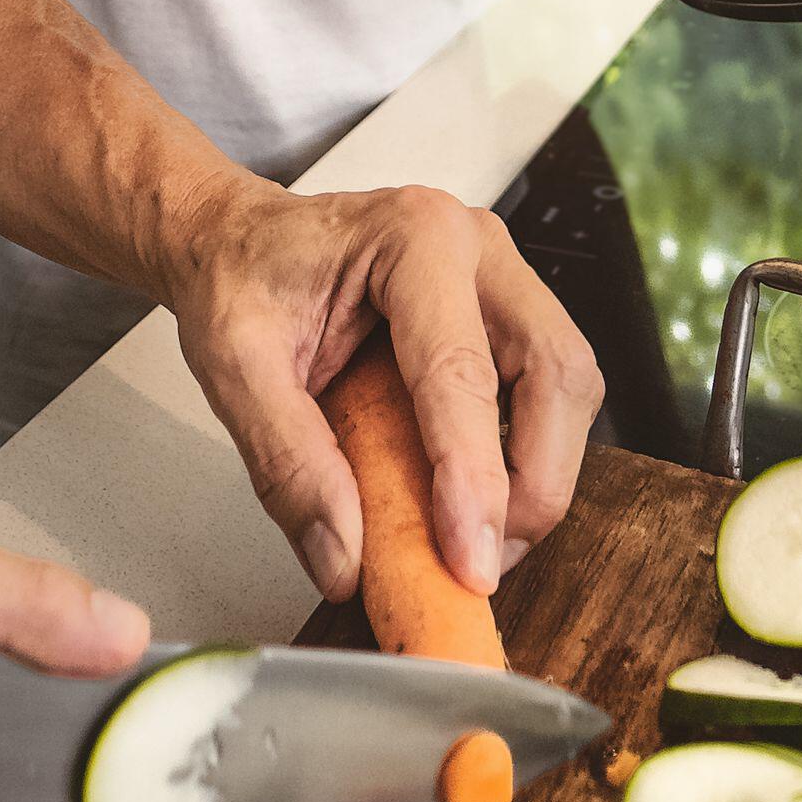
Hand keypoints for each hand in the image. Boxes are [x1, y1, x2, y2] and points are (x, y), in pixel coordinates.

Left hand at [161, 178, 604, 602]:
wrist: (236, 243)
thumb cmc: (238, 280)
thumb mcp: (233, 369)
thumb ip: (287, 464)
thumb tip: (346, 561)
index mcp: (411, 237)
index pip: (461, 372)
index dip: (473, 479)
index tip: (468, 563)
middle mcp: (476, 246)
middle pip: (555, 372)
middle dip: (533, 484)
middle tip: (479, 564)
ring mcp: (501, 277)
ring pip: (568, 385)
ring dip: (539, 477)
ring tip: (475, 541)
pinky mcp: (505, 315)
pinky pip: (546, 392)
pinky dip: (525, 459)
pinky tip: (473, 500)